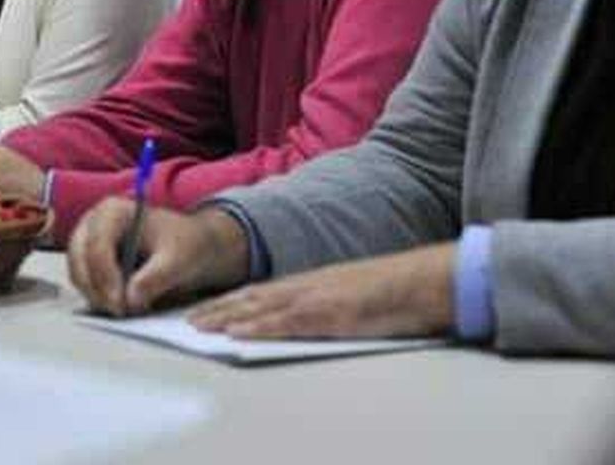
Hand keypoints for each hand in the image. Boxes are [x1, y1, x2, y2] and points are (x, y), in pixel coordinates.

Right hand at [67, 199, 249, 316]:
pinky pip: (83, 284)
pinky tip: (121, 306)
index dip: (105, 275)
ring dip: (96, 296)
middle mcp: (93, 223)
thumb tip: (131, 299)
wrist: (186, 247)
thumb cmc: (183, 244)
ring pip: (78, 274)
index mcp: (113, 211)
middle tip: (119, 312)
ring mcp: (87, 242)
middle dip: (96, 289)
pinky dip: (98, 298)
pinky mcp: (88, 262)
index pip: (97, 243)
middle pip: (79, 259)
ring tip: (126, 311)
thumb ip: (155, 277)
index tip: (120, 302)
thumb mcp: (177, 260)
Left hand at [188, 244, 456, 339]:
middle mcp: (308, 286)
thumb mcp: (353, 296)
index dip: (229, 301)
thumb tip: (308, 319)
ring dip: (226, 318)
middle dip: (217, 308)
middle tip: (186, 320)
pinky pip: (287, 323)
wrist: (428, 281)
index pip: (260, 291)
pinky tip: (237, 334)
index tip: (203, 309)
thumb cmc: (397, 292)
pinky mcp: (331, 314)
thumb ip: (327, 304)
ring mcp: (317, 298)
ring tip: (197, 327)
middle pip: (251, 297)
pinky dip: (258, 328)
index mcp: (312, 283)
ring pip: (261, 308)